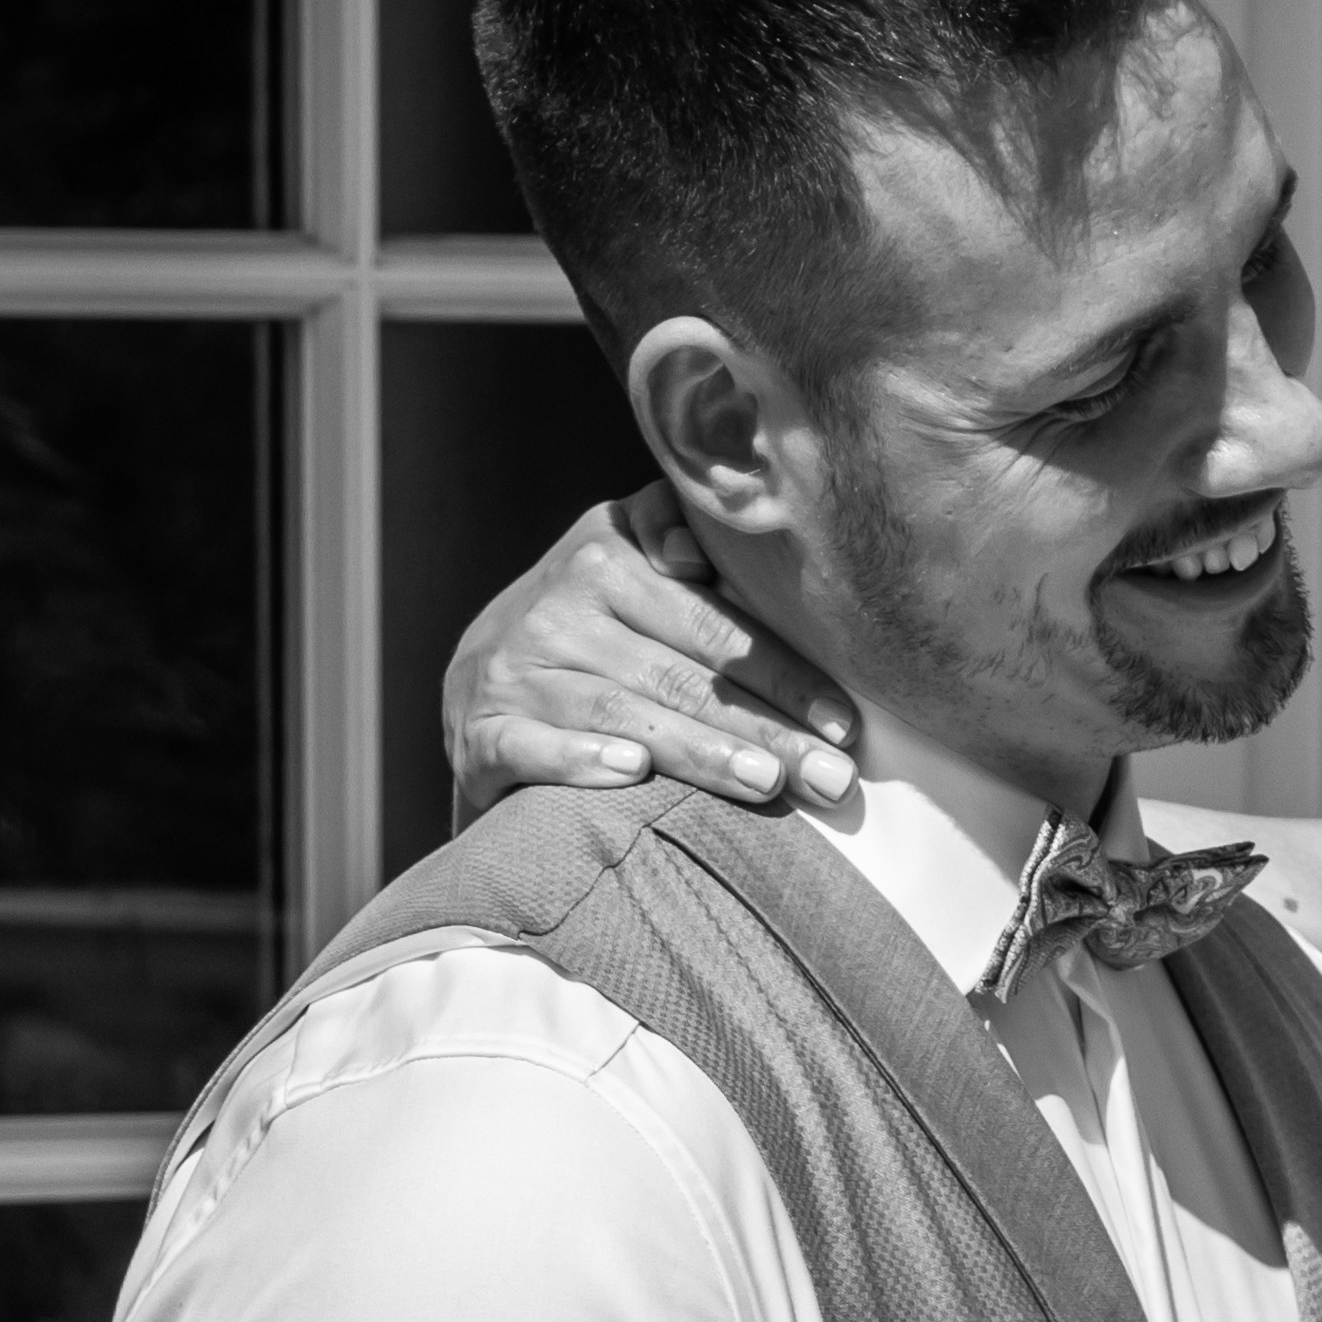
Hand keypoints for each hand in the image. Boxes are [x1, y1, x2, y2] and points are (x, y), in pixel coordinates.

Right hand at [440, 484, 862, 827]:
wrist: (476, 681)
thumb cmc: (591, 626)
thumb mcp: (630, 560)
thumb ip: (679, 537)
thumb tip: (702, 547)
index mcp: (608, 556)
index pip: (715, 624)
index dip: (785, 673)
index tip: (845, 722)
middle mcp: (559, 609)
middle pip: (682, 678)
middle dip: (768, 731)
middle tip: (833, 777)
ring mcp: (515, 672)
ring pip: (623, 715)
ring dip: (699, 752)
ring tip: (766, 784)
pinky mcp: (480, 732)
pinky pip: (532, 748)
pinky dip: (580, 761)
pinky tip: (632, 774)